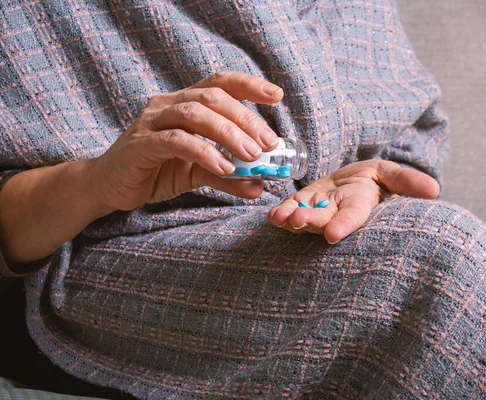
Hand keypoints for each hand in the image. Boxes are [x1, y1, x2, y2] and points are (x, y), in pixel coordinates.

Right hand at [89, 71, 283, 211]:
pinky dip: (204, 152)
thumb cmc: (155, 171)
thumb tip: (260, 184)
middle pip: (213, 97)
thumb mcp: (198, 173)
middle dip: (245, 118)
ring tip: (251, 155)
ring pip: (195, 114)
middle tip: (268, 143)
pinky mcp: (141, 143)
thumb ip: (228, 177)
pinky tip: (223, 167)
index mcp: (185, 103)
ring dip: (228, 133)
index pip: (220, 83)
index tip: (277, 95)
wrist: (110, 186)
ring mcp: (152, 121)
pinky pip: (176, 141)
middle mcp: (169, 104)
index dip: (249, 85)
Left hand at [267, 160, 439, 243]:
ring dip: (292, 219)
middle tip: (299, 221)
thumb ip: (407, 182)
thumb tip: (435, 190)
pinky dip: (281, 213)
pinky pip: (290, 210)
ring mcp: (316, 211)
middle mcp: (336, 214)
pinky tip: (273, 215)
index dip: (344, 225)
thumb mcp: (390, 174)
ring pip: (303, 218)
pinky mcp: (300, 205)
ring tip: (282, 218)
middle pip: (323, 220)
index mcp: (360, 207)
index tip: (332, 233)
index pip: (353, 217)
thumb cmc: (372, 180)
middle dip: (311, 222)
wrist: (348, 183)